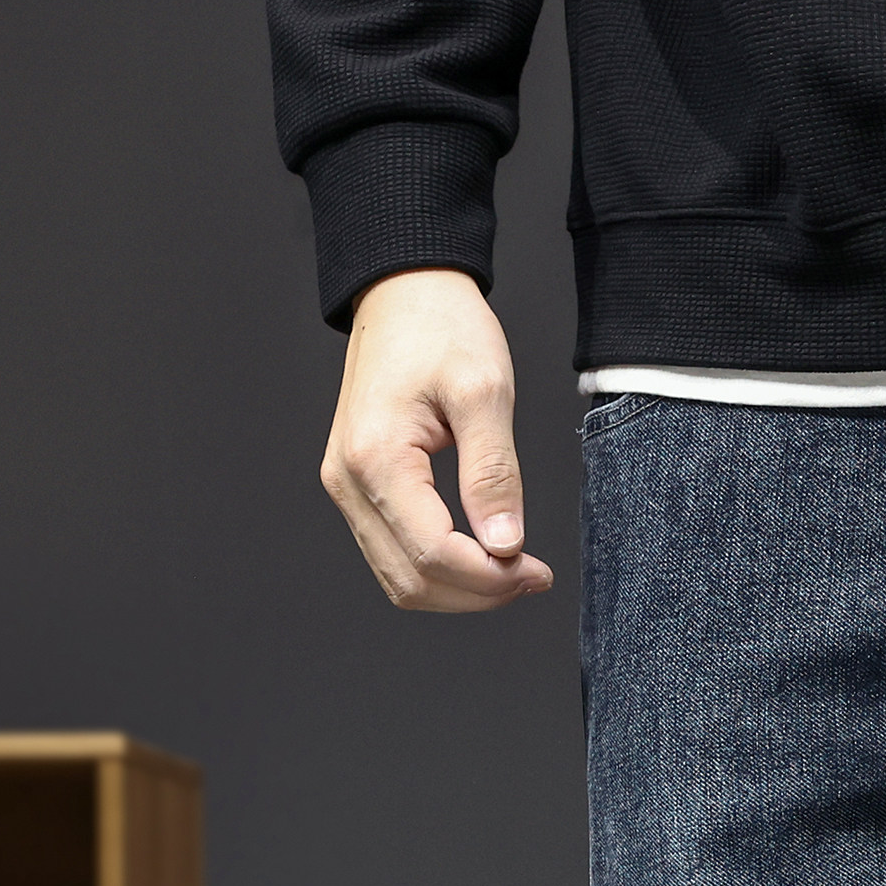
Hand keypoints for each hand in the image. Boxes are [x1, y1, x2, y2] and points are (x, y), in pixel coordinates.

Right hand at [321, 269, 554, 612]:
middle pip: (414, 580)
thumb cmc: (441, 328)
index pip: (434, 554)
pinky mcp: (358, 488)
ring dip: (460, 590)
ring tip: (513, 570)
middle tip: (533, 576)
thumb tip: (505, 545)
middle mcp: (348, 481)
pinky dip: (440, 571)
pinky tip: (482, 556)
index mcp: (375, 458)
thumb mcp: (484, 391)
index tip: (537, 572)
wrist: (404, 293)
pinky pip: (395, 555)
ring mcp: (347, 488)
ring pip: (401, 579)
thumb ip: (494, 473)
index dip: (490, 579)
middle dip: (479, 592)